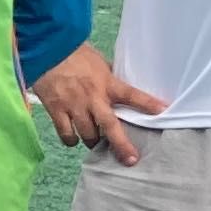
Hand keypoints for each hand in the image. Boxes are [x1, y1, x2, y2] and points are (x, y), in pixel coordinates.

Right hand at [31, 44, 164, 164]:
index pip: (132, 95)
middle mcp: (92, 98)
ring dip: (93, 141)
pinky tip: (73, 139)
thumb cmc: (74, 54)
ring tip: (95, 143)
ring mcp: (74, 106)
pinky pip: (66, 134)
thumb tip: (119, 88)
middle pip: (110, 127)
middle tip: (130, 160)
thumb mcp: (99, 63)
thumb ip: (109, 78)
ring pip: (88, 135)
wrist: (47, 50)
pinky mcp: (56, 110)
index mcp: (107, 83)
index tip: (163, 111)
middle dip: (121, 145)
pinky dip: (71, 140)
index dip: (148, 104)